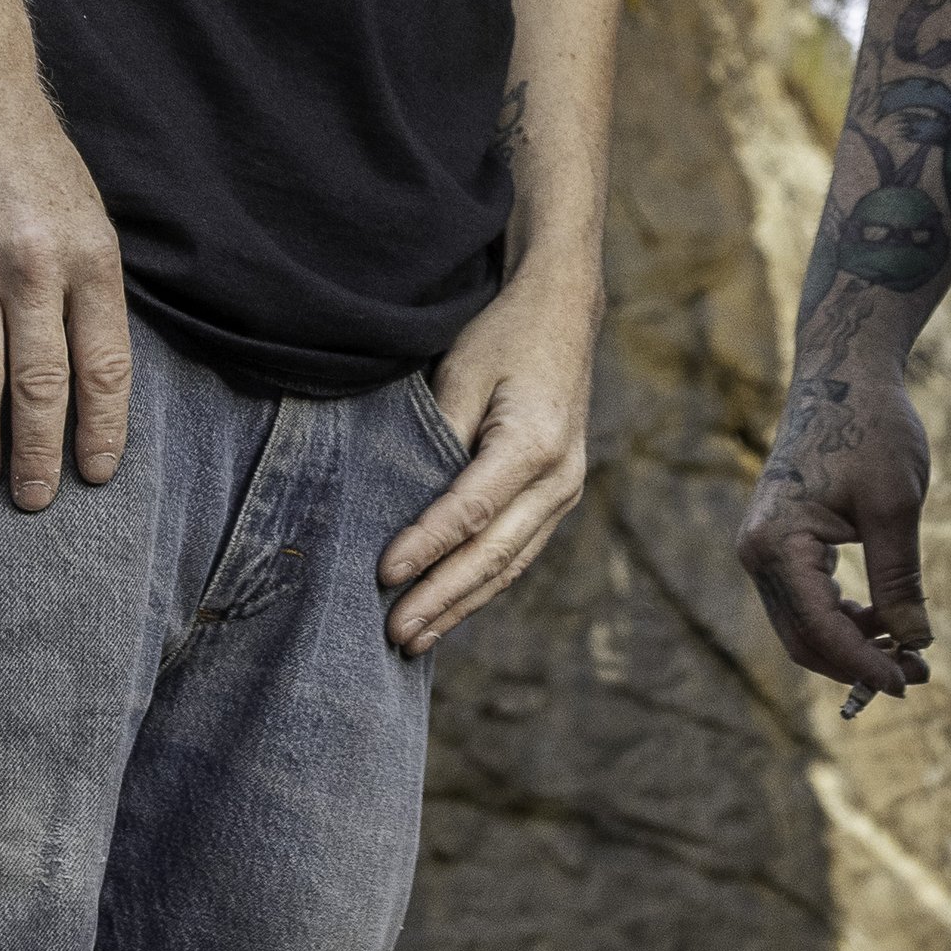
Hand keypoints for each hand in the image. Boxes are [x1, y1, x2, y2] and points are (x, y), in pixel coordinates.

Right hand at [0, 58, 130, 509]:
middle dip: (39, 455)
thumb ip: (90, 291)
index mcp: (91, 258)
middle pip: (40, 386)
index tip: (95, 474)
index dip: (102, 429)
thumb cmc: (36, 162)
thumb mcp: (90, 218)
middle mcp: (34, 265)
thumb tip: (92, 381)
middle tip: (32, 500)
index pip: (103, 366)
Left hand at [378, 260, 595, 652]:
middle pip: (494, 553)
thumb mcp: (462, 373)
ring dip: (462, 603)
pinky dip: (483, 583)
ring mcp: (567, 490)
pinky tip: (451, 606)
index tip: (383, 575)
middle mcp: (560, 477)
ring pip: (510, 563)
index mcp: (535, 443)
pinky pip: (519, 551)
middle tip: (395, 635)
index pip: (470, 511)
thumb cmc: (505, 336)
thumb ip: (440, 438)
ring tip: (416, 639)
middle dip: (442, 598)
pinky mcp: (560, 495)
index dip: (425, 547)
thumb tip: (410, 503)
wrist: (563, 311)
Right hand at [737, 365, 933, 698]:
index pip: (818, 629)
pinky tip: (883, 621)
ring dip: (851, 646)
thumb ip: (898, 579)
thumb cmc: (868, 428)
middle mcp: (756, 552)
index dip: (863, 664)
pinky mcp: (779, 543)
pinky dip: (842, 620)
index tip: (907, 681)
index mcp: (776, 543)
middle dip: (858, 663)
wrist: (842, 374)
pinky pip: (804, 601)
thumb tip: (913, 644)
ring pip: (802, 625)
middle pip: (803, 638)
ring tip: (908, 651)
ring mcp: (763, 548)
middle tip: (916, 674)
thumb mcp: (893, 506)